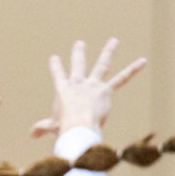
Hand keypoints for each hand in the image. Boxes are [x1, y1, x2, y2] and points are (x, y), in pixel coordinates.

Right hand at [30, 38, 145, 138]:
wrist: (78, 126)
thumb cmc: (64, 127)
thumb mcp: (51, 127)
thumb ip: (41, 128)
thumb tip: (32, 135)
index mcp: (62, 91)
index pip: (58, 75)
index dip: (56, 66)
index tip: (54, 57)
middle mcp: (78, 84)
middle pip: (78, 65)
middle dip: (78, 53)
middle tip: (79, 43)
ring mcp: (93, 85)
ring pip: (102, 65)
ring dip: (108, 51)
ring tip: (113, 41)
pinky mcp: (106, 90)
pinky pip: (121, 78)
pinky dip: (132, 70)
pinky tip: (142, 61)